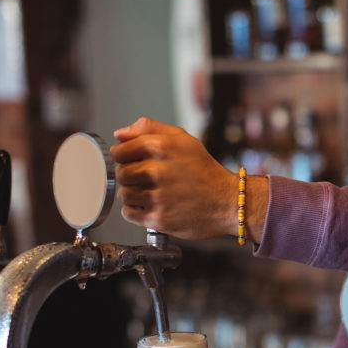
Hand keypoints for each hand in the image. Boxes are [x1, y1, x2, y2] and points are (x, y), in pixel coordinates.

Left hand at [111, 117, 237, 239]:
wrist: (227, 201)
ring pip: (124, 194)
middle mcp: (155, 171)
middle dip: (130, 176)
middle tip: (148, 180)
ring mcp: (156, 196)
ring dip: (133, 195)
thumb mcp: (183, 139)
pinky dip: (136, 211)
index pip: (119, 152)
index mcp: (159, 147)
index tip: (135, 162)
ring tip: (153, 193)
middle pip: (120, 174)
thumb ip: (149, 129)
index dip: (125, 157)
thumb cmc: (205, 171)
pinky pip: (129, 214)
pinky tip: (152, 205)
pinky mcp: (157, 218)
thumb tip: (119, 135)